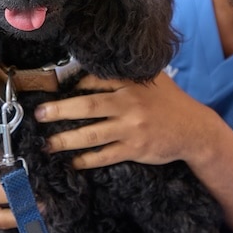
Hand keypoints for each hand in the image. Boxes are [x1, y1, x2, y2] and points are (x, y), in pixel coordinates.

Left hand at [34, 73, 215, 169]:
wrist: (194, 130)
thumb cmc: (168, 102)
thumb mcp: (150, 80)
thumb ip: (123, 74)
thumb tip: (85, 70)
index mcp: (130, 83)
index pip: (94, 80)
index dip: (70, 84)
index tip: (50, 90)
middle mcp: (129, 104)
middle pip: (87, 106)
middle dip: (59, 110)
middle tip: (39, 115)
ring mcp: (132, 128)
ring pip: (92, 134)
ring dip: (66, 140)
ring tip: (48, 144)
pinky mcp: (135, 150)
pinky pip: (105, 156)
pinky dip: (87, 160)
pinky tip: (72, 162)